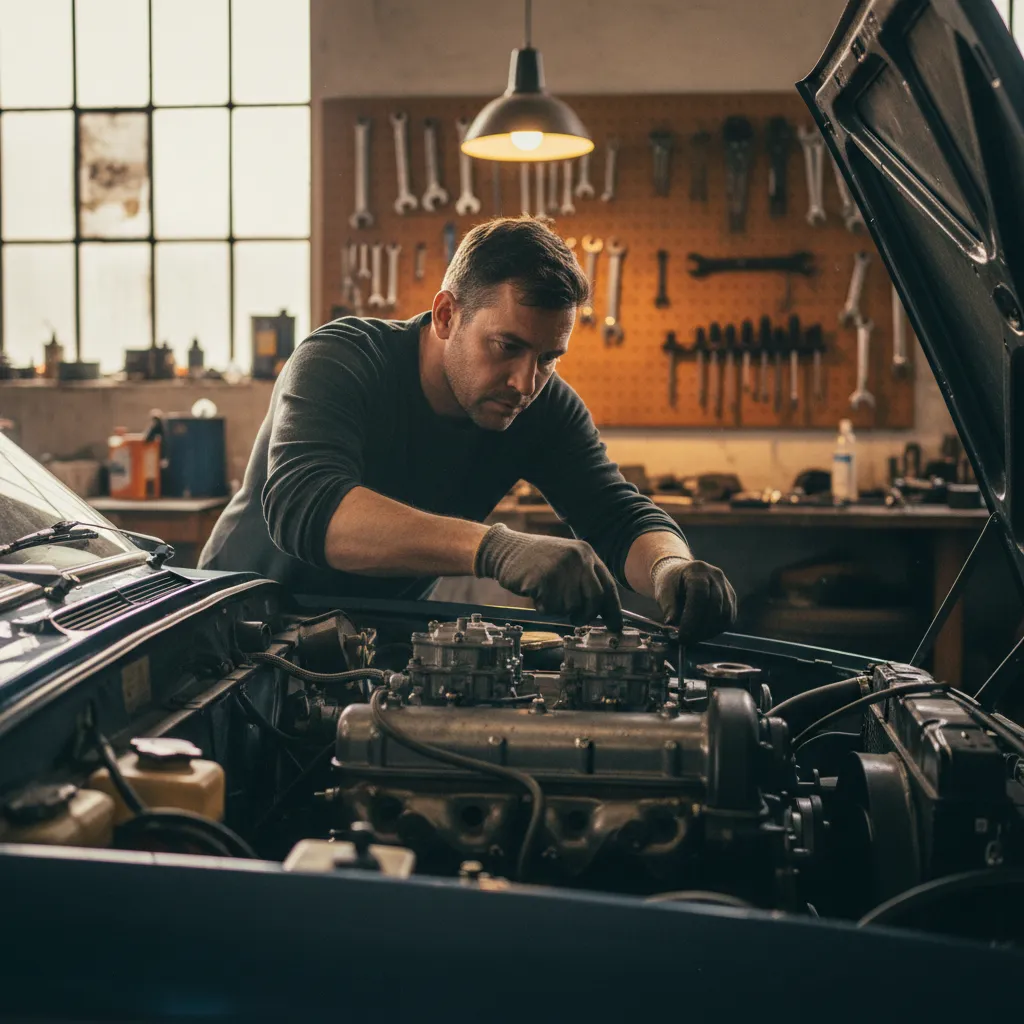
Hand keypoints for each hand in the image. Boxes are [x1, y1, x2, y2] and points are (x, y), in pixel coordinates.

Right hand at [475, 524, 622, 630]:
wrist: (507, 548)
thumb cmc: (536, 559)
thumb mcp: (566, 561)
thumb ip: (584, 580)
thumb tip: (602, 610)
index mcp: (586, 553)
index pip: (608, 585)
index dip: (612, 609)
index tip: (614, 625)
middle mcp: (578, 558)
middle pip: (594, 599)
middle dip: (586, 614)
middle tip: (576, 619)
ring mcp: (562, 567)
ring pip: (571, 606)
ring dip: (557, 607)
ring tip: (545, 592)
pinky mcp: (544, 578)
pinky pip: (551, 607)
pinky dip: (543, 606)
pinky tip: (535, 591)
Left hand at [652, 557, 736, 641]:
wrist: (682, 574)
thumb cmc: (671, 583)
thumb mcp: (663, 591)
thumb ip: (668, 606)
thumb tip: (671, 623)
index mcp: (697, 570)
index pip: (699, 594)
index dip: (692, 617)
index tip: (683, 634)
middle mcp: (716, 576)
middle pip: (714, 605)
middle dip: (700, 628)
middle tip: (687, 640)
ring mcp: (726, 586)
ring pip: (725, 614)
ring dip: (709, 631)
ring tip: (693, 638)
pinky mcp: (731, 598)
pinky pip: (728, 618)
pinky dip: (716, 629)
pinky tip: (702, 633)